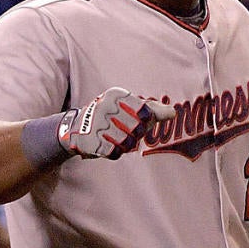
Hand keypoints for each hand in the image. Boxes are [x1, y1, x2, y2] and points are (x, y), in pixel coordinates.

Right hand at [58, 87, 175, 159]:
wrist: (75, 128)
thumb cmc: (110, 116)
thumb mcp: (128, 106)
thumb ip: (151, 108)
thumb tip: (173, 112)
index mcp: (117, 95)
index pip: (146, 113)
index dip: (145, 122)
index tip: (136, 121)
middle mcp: (105, 105)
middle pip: (138, 130)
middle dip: (134, 135)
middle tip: (122, 131)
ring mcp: (96, 123)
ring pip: (127, 143)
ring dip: (123, 145)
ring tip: (112, 138)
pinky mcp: (90, 139)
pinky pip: (114, 152)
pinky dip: (113, 153)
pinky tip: (105, 145)